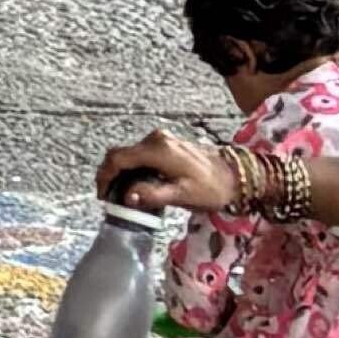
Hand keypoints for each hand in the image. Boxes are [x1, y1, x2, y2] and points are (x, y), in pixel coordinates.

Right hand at [96, 129, 236, 215]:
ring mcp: (161, 140)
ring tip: (122, 195)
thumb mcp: (182, 195)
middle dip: (110, 175)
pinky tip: (137, 186)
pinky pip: (140, 155)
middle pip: (120, 154)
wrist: (235, 175)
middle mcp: (156, 139)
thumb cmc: (211, 188)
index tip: (103, 196)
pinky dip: (133, 169)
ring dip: (122, 173)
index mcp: (157, 149)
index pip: (118, 158)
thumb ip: (153, 195)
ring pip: (130, 155)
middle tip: (110, 198)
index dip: (105, 177)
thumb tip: (128, 197)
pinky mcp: (166, 144)